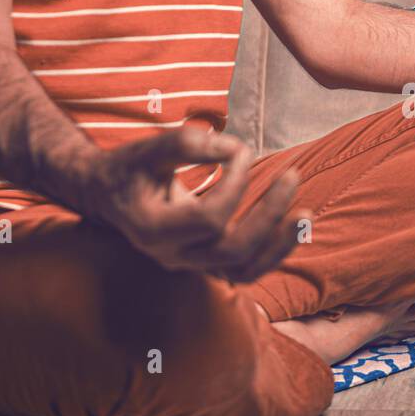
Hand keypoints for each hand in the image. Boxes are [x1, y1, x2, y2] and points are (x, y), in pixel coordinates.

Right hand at [74, 128, 306, 281]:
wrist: (109, 196)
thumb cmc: (128, 169)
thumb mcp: (147, 149)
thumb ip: (185, 143)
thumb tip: (233, 148)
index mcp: (153, 229)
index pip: (209, 218)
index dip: (234, 182)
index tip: (241, 150)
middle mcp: (173, 255)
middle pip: (233, 251)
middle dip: (269, 214)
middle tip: (292, 176)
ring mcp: (190, 265)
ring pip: (244, 271)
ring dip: (280, 245)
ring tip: (306, 215)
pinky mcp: (206, 264)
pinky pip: (246, 270)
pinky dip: (273, 251)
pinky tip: (292, 225)